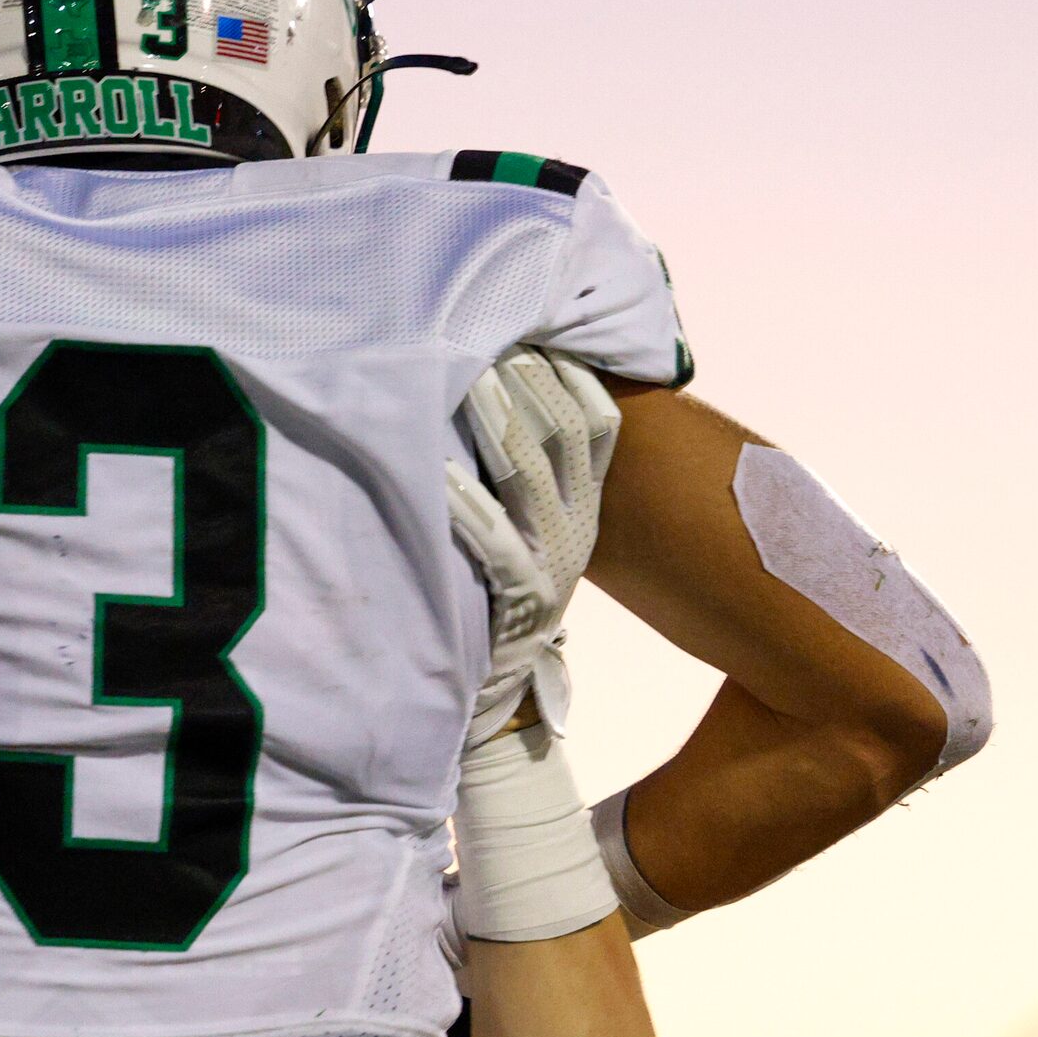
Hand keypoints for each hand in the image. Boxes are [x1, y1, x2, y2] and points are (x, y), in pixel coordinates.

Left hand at [445, 348, 620, 745]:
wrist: (499, 706)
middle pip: (568, 438)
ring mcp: (554, 567)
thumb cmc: (497, 612)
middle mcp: (579, 534)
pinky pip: (493, 542)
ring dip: (502, 423)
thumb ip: (525, 490)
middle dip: (535, 380)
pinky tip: (439, 471)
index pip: (598, 429)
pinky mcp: (521, 601)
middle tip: (500, 332)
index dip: (572, 375)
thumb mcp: (524, 543)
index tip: (541, 330)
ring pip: (534, 478)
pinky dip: (467, 504)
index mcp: (585, 515)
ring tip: (474, 376)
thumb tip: (500, 417)